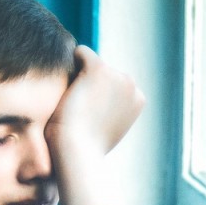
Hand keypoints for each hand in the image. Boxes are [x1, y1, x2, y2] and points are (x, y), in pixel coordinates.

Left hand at [45, 45, 144, 160]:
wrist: (79, 152)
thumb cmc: (87, 148)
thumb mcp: (107, 129)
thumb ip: (110, 110)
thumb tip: (99, 100)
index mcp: (138, 98)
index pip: (113, 83)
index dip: (98, 95)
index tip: (91, 114)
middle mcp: (131, 84)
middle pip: (103, 72)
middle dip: (90, 85)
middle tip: (81, 110)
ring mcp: (116, 75)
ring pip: (90, 64)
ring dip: (80, 78)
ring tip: (74, 104)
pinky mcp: (98, 69)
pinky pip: (81, 52)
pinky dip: (72, 62)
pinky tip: (67, 82)